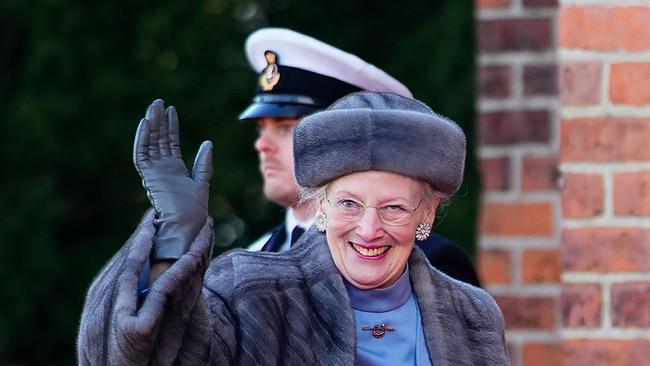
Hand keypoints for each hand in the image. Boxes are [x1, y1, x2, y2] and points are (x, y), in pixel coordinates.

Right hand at [133, 99, 212, 260]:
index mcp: (174, 170)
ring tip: (153, 107)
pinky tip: (145, 123)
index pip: (170, 143)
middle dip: (158, 121)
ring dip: (151, 125)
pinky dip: (143, 139)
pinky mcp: (149, 177)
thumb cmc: (194, 211)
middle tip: (158, 102)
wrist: (187, 225)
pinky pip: (142, 155)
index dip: (170, 127)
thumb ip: (204, 163)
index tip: (172, 111)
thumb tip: (208, 143)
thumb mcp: (202, 182)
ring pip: (150, 143)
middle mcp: (162, 169)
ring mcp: (154, 172)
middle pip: (158, 140)